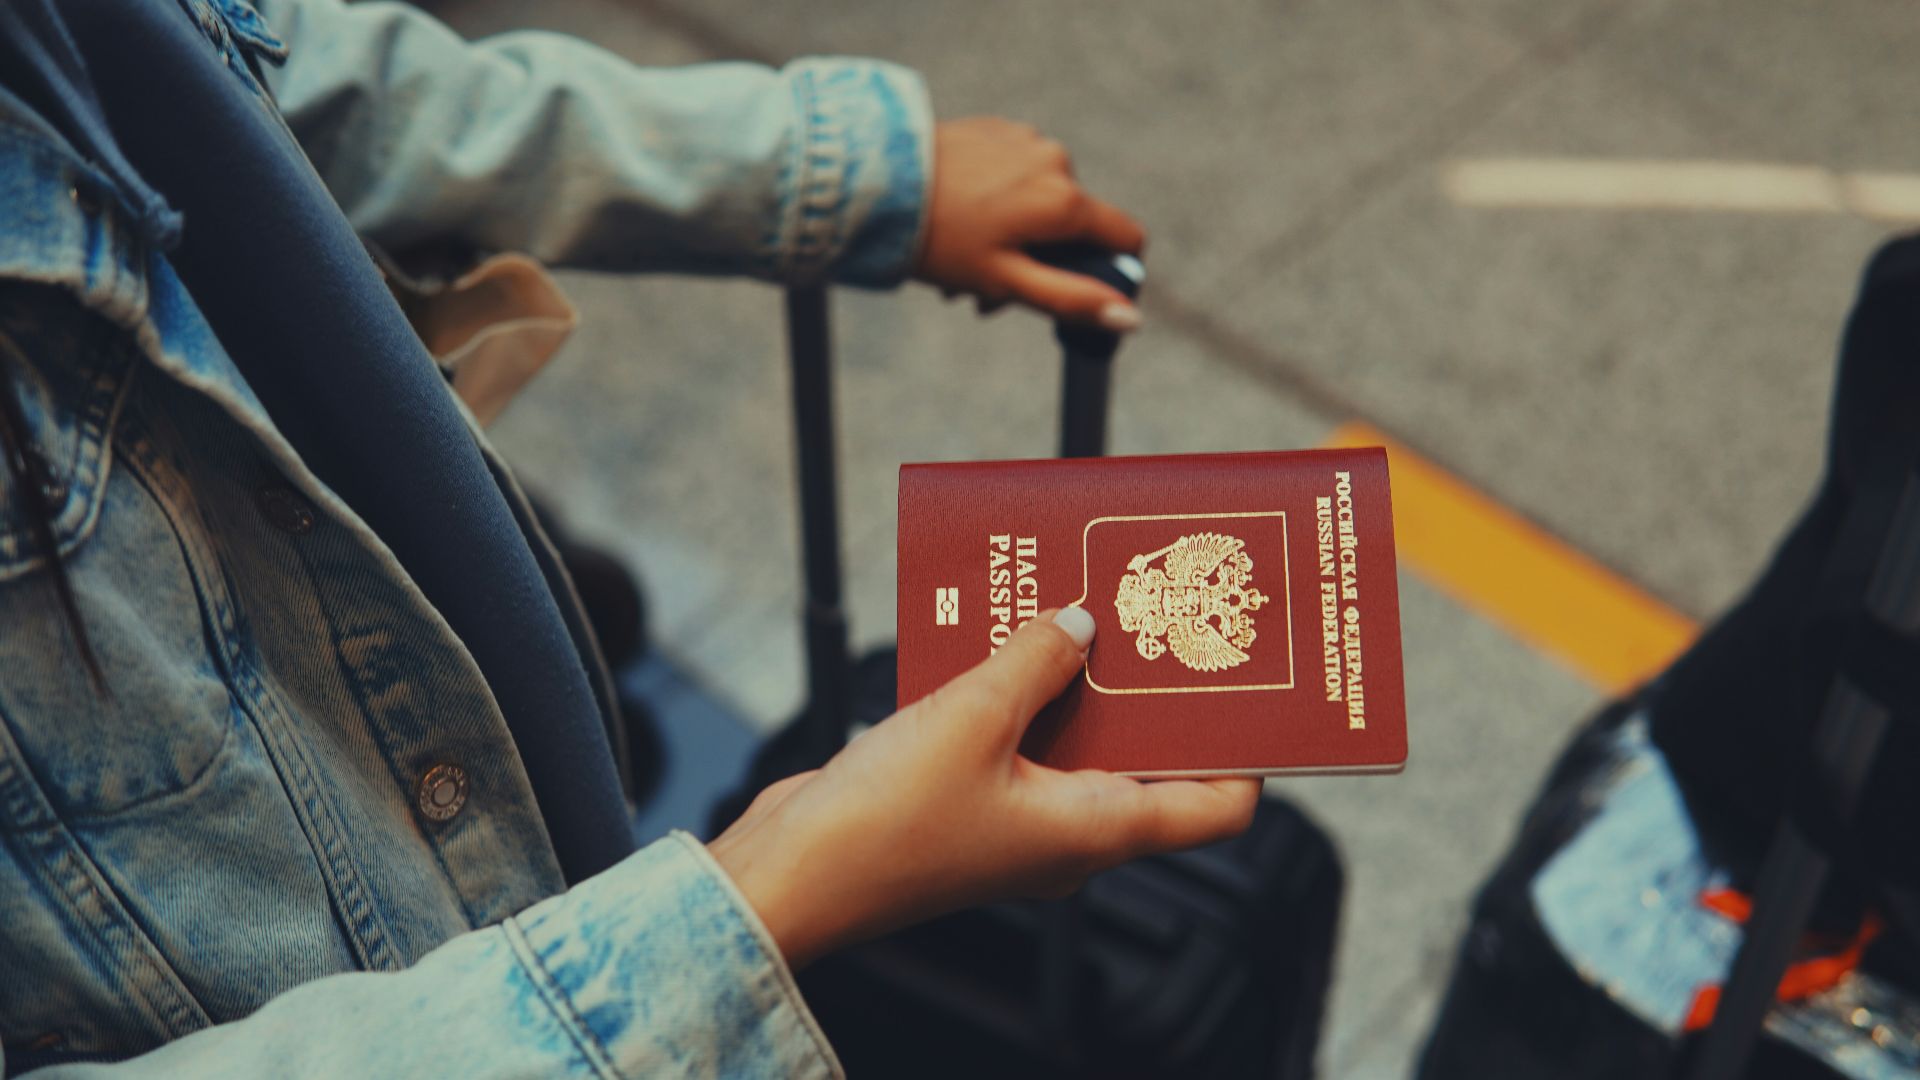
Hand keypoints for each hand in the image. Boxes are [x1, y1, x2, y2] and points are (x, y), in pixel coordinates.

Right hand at [708, 608, 1260, 968]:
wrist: (789, 876)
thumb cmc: (884, 826)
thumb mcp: (973, 717)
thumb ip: (1036, 660)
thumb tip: (1082, 623)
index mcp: (1096, 830)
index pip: (1215, 807)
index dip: (1247, 751)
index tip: (1255, 687)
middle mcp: (1068, 831)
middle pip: (1145, 756)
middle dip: (1154, 685)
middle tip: (1165, 612)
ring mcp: (1017, 817)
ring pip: (1075, 737)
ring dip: (1078, 674)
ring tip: (1083, 600)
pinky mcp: (969, 797)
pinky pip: (1016, 735)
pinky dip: (1020, 686)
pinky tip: (1004, 632)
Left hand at [915, 118, 1147, 331]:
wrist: (873, 185)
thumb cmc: (939, 240)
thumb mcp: (1007, 281)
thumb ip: (1073, 299)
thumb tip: (1131, 319)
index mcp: (1065, 200)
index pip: (1126, 238)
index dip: (1109, 272)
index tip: (1072, 291)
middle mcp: (1055, 160)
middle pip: (1074, 226)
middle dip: (1040, 264)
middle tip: (985, 296)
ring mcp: (1024, 140)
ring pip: (1040, 203)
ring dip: (1014, 238)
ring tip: (961, 266)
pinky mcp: (995, 131)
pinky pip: (1014, 176)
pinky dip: (997, 206)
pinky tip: (958, 223)